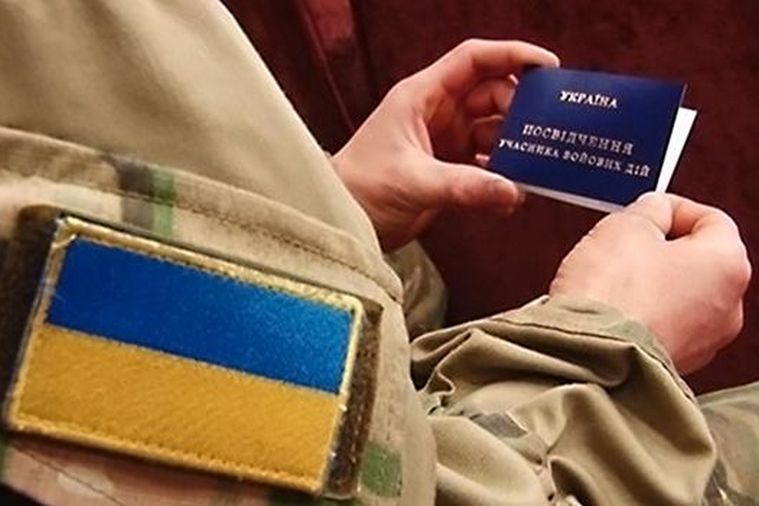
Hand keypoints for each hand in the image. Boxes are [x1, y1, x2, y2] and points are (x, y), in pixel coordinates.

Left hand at [332, 39, 558, 249]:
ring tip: (535, 166)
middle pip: (492, 94)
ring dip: (514, 147)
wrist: (341, 220)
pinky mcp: (448, 169)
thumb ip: (464, 186)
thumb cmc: (361, 189)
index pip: (473, 59)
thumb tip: (514, 192)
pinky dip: (501, 176)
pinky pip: (486, 164)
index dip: (511, 55)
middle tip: (543, 132)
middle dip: (519, 109)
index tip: (548, 66)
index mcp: (422, 97)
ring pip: (493, 130)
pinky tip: (512, 195)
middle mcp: (437, 113)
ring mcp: (444, 140)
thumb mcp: (414, 182)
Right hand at [550, 193, 751, 373]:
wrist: (590, 353)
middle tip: (624, 244)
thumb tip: (653, 212)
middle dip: (659, 249)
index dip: (672, 208)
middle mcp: (729, 306)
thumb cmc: (612, 296)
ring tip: (612, 280)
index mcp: (729, 264)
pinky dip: (642, 314)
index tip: (646, 209)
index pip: (710, 218)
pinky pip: (662, 324)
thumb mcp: (625, 225)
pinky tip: (613, 309)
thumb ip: (648, 209)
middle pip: (697, 260)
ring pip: (679, 295)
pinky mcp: (676, 361)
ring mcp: (704, 340)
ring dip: (649, 283)